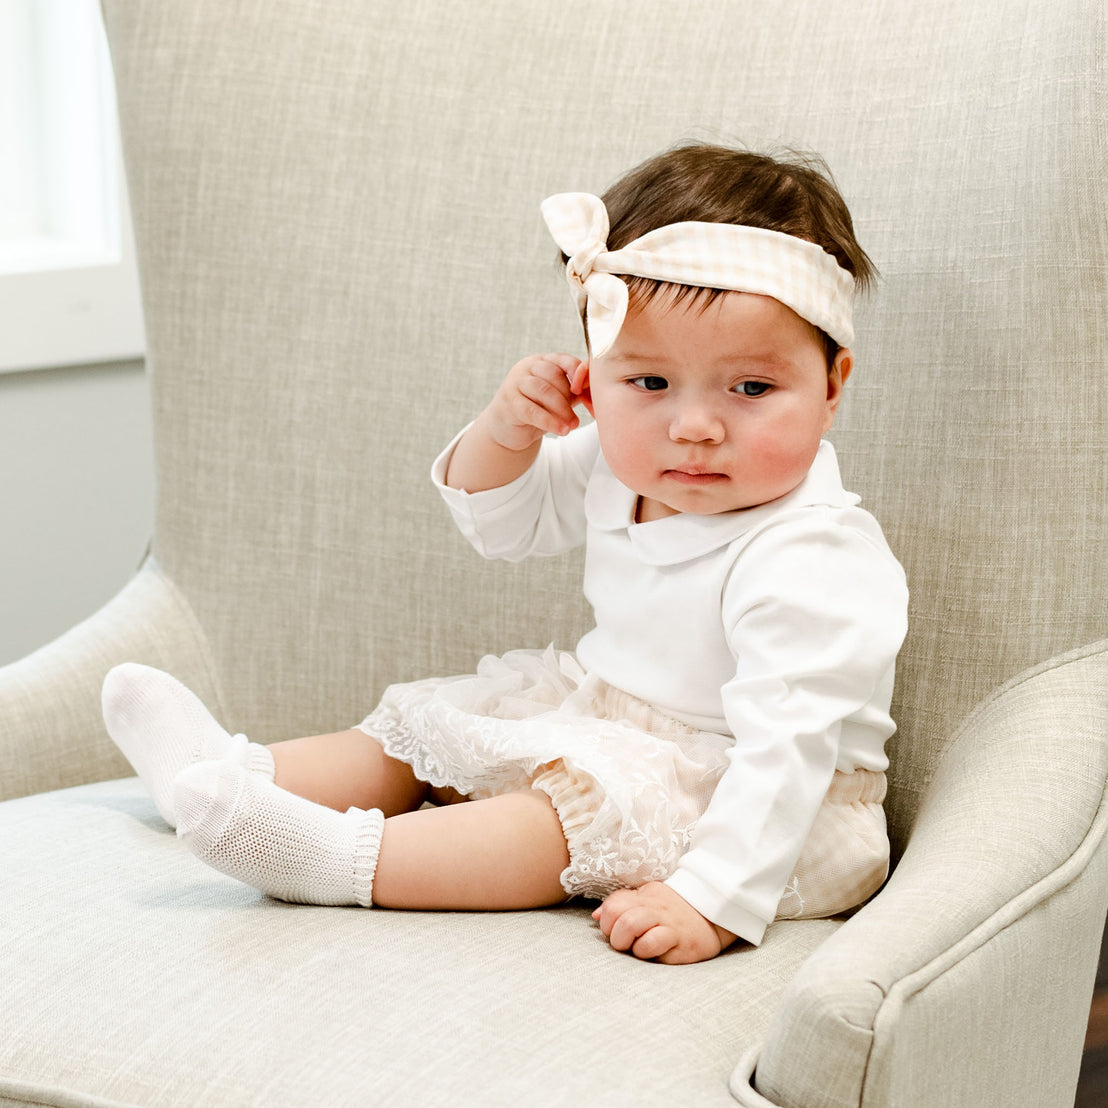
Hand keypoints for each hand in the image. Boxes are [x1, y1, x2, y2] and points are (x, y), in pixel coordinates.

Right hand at [478, 353, 586, 452]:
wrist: (510, 428)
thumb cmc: (540, 409)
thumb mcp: (561, 397)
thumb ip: (578, 390)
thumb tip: (600, 391)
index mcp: (543, 361)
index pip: (564, 360)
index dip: (578, 375)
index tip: (586, 394)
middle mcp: (527, 367)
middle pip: (553, 375)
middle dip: (569, 397)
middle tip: (579, 416)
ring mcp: (515, 383)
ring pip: (542, 390)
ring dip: (562, 409)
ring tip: (573, 425)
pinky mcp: (509, 403)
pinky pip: (531, 410)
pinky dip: (549, 421)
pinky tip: (562, 431)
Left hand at [592, 881, 738, 964]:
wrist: (717, 916)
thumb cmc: (677, 912)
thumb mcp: (650, 900)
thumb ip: (623, 905)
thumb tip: (596, 916)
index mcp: (645, 896)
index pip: (613, 904)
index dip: (607, 922)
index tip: (614, 931)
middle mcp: (654, 906)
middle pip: (618, 916)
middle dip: (614, 936)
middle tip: (625, 944)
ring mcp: (667, 922)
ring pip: (630, 925)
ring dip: (627, 943)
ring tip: (638, 949)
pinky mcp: (681, 941)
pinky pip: (653, 943)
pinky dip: (647, 951)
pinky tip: (655, 953)